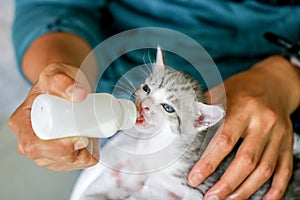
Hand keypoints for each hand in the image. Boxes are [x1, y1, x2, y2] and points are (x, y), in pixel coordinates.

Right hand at [9, 63, 98, 170]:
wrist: (67, 87)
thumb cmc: (57, 81)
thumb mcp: (56, 74)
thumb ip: (62, 80)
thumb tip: (79, 95)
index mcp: (21, 122)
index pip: (34, 146)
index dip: (58, 148)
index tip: (80, 138)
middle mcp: (28, 140)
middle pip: (49, 158)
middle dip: (73, 154)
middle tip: (88, 137)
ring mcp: (43, 150)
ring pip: (63, 164)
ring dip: (81, 156)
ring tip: (89, 135)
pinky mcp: (57, 155)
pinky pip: (72, 164)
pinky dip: (85, 158)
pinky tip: (89, 146)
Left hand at [188, 56, 299, 198]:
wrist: (274, 82)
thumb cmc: (242, 88)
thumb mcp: (221, 91)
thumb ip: (204, 109)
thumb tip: (184, 126)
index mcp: (243, 108)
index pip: (224, 140)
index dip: (209, 162)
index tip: (195, 178)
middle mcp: (264, 122)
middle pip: (246, 160)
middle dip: (227, 183)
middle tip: (211, 197)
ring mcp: (279, 135)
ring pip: (265, 169)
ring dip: (246, 190)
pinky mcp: (287, 143)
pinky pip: (284, 169)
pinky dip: (276, 188)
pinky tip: (264, 199)